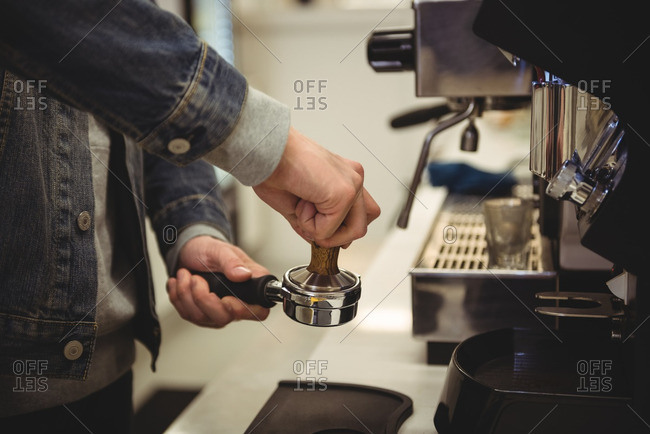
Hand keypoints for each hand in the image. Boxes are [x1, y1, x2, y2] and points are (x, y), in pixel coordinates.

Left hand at [166, 236, 270, 327]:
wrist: (187, 252)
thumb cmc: (208, 250)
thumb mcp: (220, 250)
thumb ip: (232, 262)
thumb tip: (244, 275)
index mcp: (250, 286)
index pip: (259, 311)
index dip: (244, 311)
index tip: (226, 300)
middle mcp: (236, 303)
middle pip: (225, 317)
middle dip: (203, 299)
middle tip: (196, 279)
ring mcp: (218, 311)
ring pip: (201, 317)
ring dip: (186, 293)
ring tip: (185, 274)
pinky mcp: (201, 315)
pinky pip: (187, 315)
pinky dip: (178, 296)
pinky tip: (180, 282)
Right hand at [252, 127, 380, 247]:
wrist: (266, 153)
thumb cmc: (275, 169)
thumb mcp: (298, 204)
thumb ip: (316, 222)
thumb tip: (321, 241)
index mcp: (345, 178)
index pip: (361, 214)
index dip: (342, 230)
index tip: (320, 230)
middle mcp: (353, 177)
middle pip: (363, 224)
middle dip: (336, 235)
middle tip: (311, 223)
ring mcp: (352, 184)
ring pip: (355, 231)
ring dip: (324, 232)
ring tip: (304, 209)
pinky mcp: (345, 193)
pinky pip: (330, 230)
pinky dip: (309, 225)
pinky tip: (300, 202)